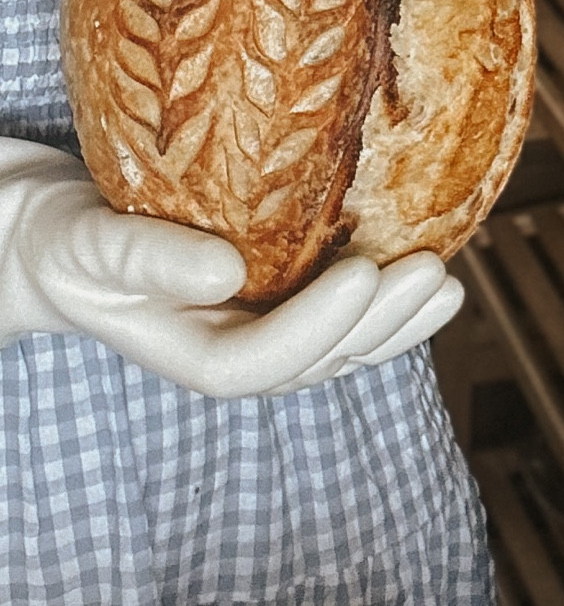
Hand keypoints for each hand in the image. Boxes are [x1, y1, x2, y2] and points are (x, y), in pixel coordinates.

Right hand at [0, 141, 462, 396]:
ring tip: (447, 281)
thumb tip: (224, 274)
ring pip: (351, 348)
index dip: (319, 323)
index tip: (361, 271)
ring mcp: (273, 340)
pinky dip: (395, 304)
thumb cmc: (75, 245)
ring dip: (403, 320)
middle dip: (382, 320)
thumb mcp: (94, 246)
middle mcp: (245, 358)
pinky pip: (354, 321)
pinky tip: (436, 274)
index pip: (266, 359)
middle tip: (431, 272)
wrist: (72, 245)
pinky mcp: (292, 311)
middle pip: (324, 360)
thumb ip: (149, 259)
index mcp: (197, 359)